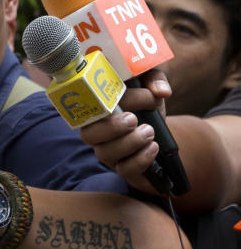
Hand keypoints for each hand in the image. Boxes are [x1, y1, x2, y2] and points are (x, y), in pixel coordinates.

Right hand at [79, 71, 170, 193]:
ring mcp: (108, 151)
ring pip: (105, 153)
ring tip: (150, 132)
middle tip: (133, 119)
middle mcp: (96, 131)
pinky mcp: (124, 168)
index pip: (91, 106)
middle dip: (110, 127)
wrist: (161, 130)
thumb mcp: (150, 84)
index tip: (141, 95)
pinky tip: (154, 148)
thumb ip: (153, 79)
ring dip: (129, 142)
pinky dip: (140, 159)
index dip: (110, 101)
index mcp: (96, 108)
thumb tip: (160, 91)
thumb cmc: (147, 102)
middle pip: (88, 135)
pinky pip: (125, 170)